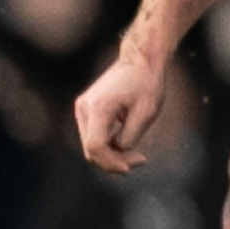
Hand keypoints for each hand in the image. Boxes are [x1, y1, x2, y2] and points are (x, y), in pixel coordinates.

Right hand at [71, 45, 166, 173]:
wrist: (139, 60)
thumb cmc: (146, 83)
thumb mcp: (146, 113)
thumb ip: (130, 136)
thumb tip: (119, 152)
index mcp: (97, 108)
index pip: (96, 146)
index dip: (111, 162)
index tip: (130, 168)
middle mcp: (84, 108)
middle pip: (90, 148)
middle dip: (113, 160)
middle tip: (140, 160)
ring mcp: (82, 108)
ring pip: (90, 144)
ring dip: (111, 153)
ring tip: (136, 154)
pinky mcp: (86, 108)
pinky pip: (93, 135)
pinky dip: (108, 143)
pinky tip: (126, 140)